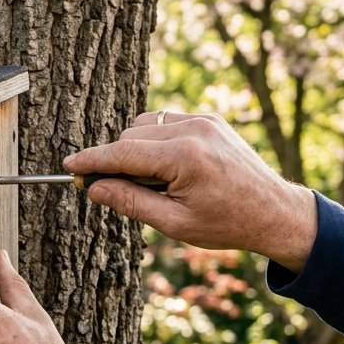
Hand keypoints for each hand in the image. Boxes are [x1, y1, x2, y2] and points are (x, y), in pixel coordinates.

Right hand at [64, 110, 317, 270]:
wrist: (274, 212)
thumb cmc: (227, 224)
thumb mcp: (173, 223)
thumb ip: (130, 202)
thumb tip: (94, 188)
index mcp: (185, 158)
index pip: (123, 153)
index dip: (92, 160)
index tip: (69, 166)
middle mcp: (194, 130)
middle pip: (130, 136)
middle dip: (116, 161)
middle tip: (114, 192)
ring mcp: (203, 120)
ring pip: (145, 126)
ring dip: (137, 151)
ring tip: (156, 184)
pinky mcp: (209, 119)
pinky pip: (166, 123)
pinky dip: (157, 142)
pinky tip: (170, 169)